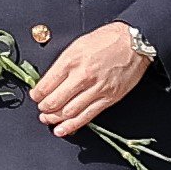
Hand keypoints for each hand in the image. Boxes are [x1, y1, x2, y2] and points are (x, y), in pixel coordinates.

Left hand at [28, 23, 156, 137]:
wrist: (135, 42)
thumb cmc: (108, 40)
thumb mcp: (78, 44)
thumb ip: (63, 63)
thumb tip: (50, 80)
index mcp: (71, 60)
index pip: (46, 85)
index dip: (37, 94)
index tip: (35, 96)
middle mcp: (82, 76)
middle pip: (55, 101)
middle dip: (44, 108)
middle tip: (41, 109)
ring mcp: (96, 89)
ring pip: (69, 112)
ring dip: (55, 119)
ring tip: (48, 119)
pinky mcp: (108, 98)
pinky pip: (87, 116)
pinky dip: (72, 126)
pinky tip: (62, 130)